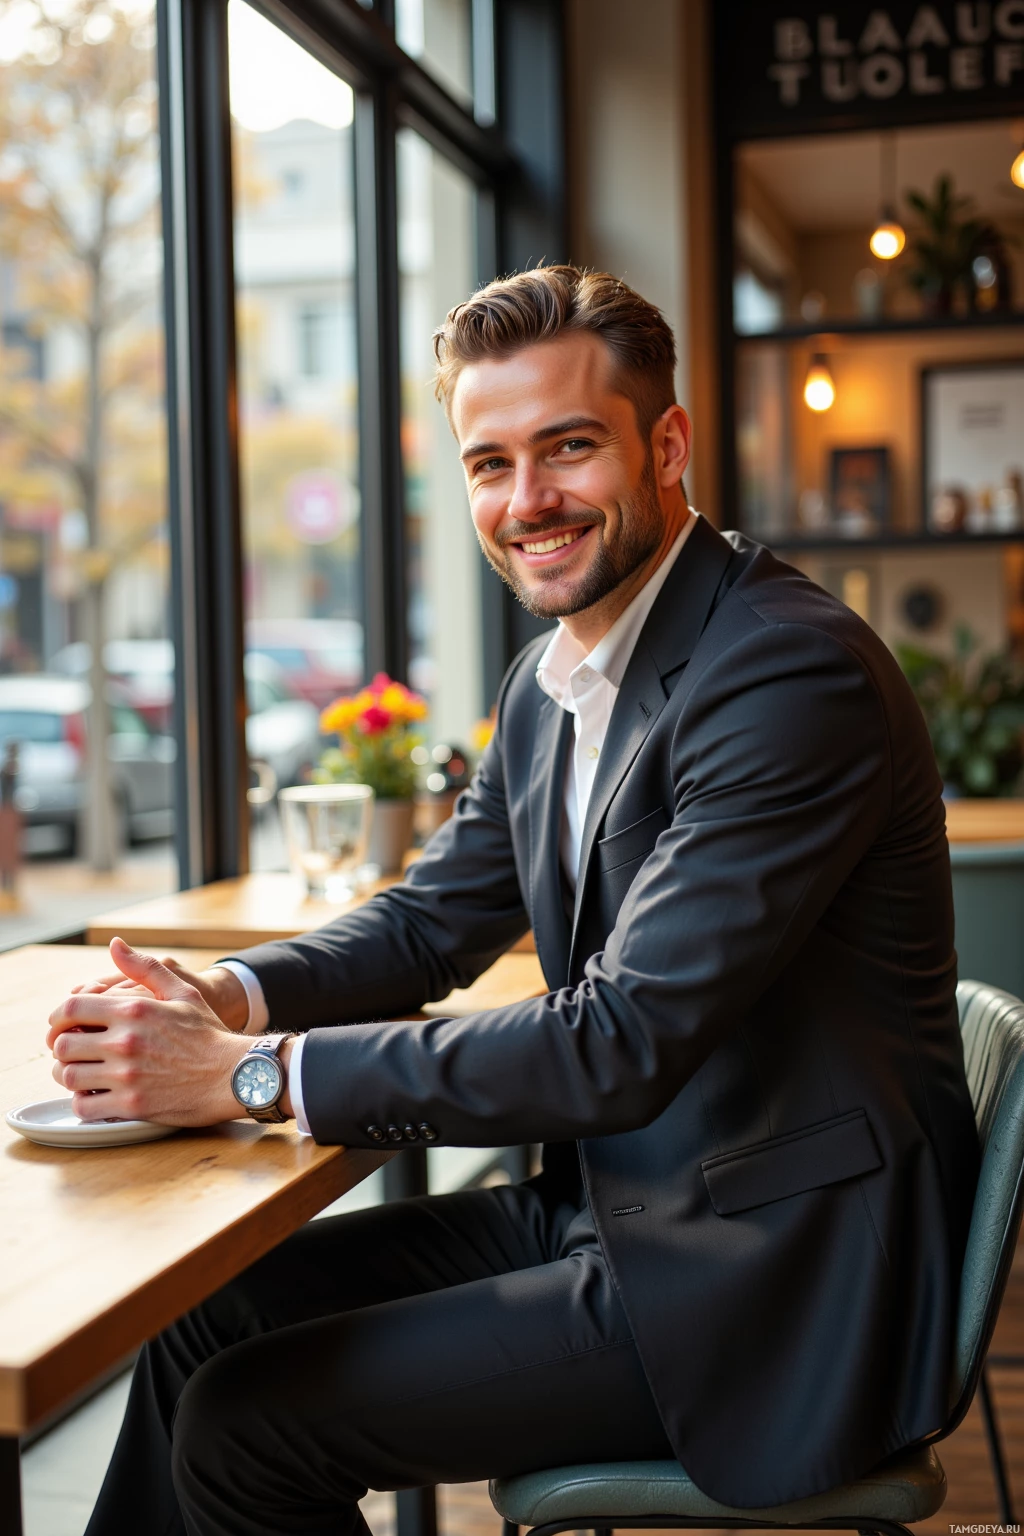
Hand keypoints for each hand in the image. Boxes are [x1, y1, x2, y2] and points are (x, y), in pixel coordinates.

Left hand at [47, 938, 258, 1125]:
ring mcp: (127, 1075)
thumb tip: (114, 945)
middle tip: (72, 1053)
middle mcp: (125, 1041)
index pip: (72, 1008)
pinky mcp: (131, 1105)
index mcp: (133, 1009)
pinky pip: (84, 1106)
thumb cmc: (209, 1033)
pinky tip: (95, 1097)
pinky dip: (83, 1103)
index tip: (61, 1027)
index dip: (57, 1018)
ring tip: (82, 1075)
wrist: (234, 1074)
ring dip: (70, 1076)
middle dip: (62, 1048)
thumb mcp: (181, 991)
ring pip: (69, 1076)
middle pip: (64, 1045)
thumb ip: (144, 968)